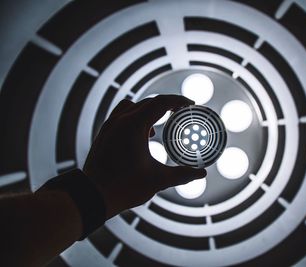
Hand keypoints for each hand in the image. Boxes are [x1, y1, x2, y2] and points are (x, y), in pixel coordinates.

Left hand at [83, 95, 206, 218]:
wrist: (92, 195)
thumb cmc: (124, 187)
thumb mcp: (158, 180)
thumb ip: (182, 175)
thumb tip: (201, 173)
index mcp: (134, 126)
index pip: (161, 103)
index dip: (178, 101)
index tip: (190, 104)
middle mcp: (120, 121)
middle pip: (148, 103)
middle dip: (166, 105)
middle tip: (180, 112)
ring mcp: (109, 126)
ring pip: (132, 107)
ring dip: (148, 110)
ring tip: (158, 125)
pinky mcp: (104, 135)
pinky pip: (121, 116)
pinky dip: (134, 118)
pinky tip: (141, 136)